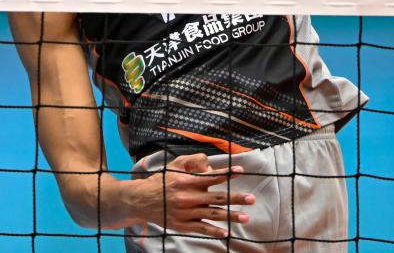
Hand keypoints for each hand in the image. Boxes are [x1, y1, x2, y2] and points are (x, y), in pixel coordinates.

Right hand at [129, 153, 253, 237]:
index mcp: (188, 182)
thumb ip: (194, 160)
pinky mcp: (183, 225)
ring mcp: (186, 213)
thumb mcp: (176, 165)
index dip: (227, 174)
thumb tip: (211, 165)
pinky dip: (214, 231)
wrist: (142, 201)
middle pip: (217, 198)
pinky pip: (201, 229)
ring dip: (231, 216)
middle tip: (252, 199)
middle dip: (236, 198)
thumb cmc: (162, 180)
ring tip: (245, 217)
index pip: (212, 177)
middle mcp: (188, 198)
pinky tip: (226, 233)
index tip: (241, 172)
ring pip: (213, 215)